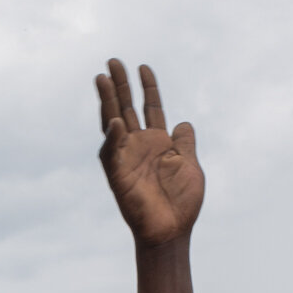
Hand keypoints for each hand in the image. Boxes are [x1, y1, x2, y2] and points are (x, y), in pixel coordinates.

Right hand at [97, 60, 203, 247]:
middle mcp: (139, 146)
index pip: (151, 107)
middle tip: (112, 61)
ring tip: (102, 78)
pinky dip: (113, 138)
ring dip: (107, 102)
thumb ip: (185, 143)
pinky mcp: (117, 175)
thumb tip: (183, 122)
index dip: (148, 87)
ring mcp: (126, 158)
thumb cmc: (182, 203)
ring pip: (112, 123)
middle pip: (126, 108)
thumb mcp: (190, 165)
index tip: (143, 67)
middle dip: (120, 85)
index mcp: (158, 142)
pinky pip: (111, 153)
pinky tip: (117, 122)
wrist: (172, 231)